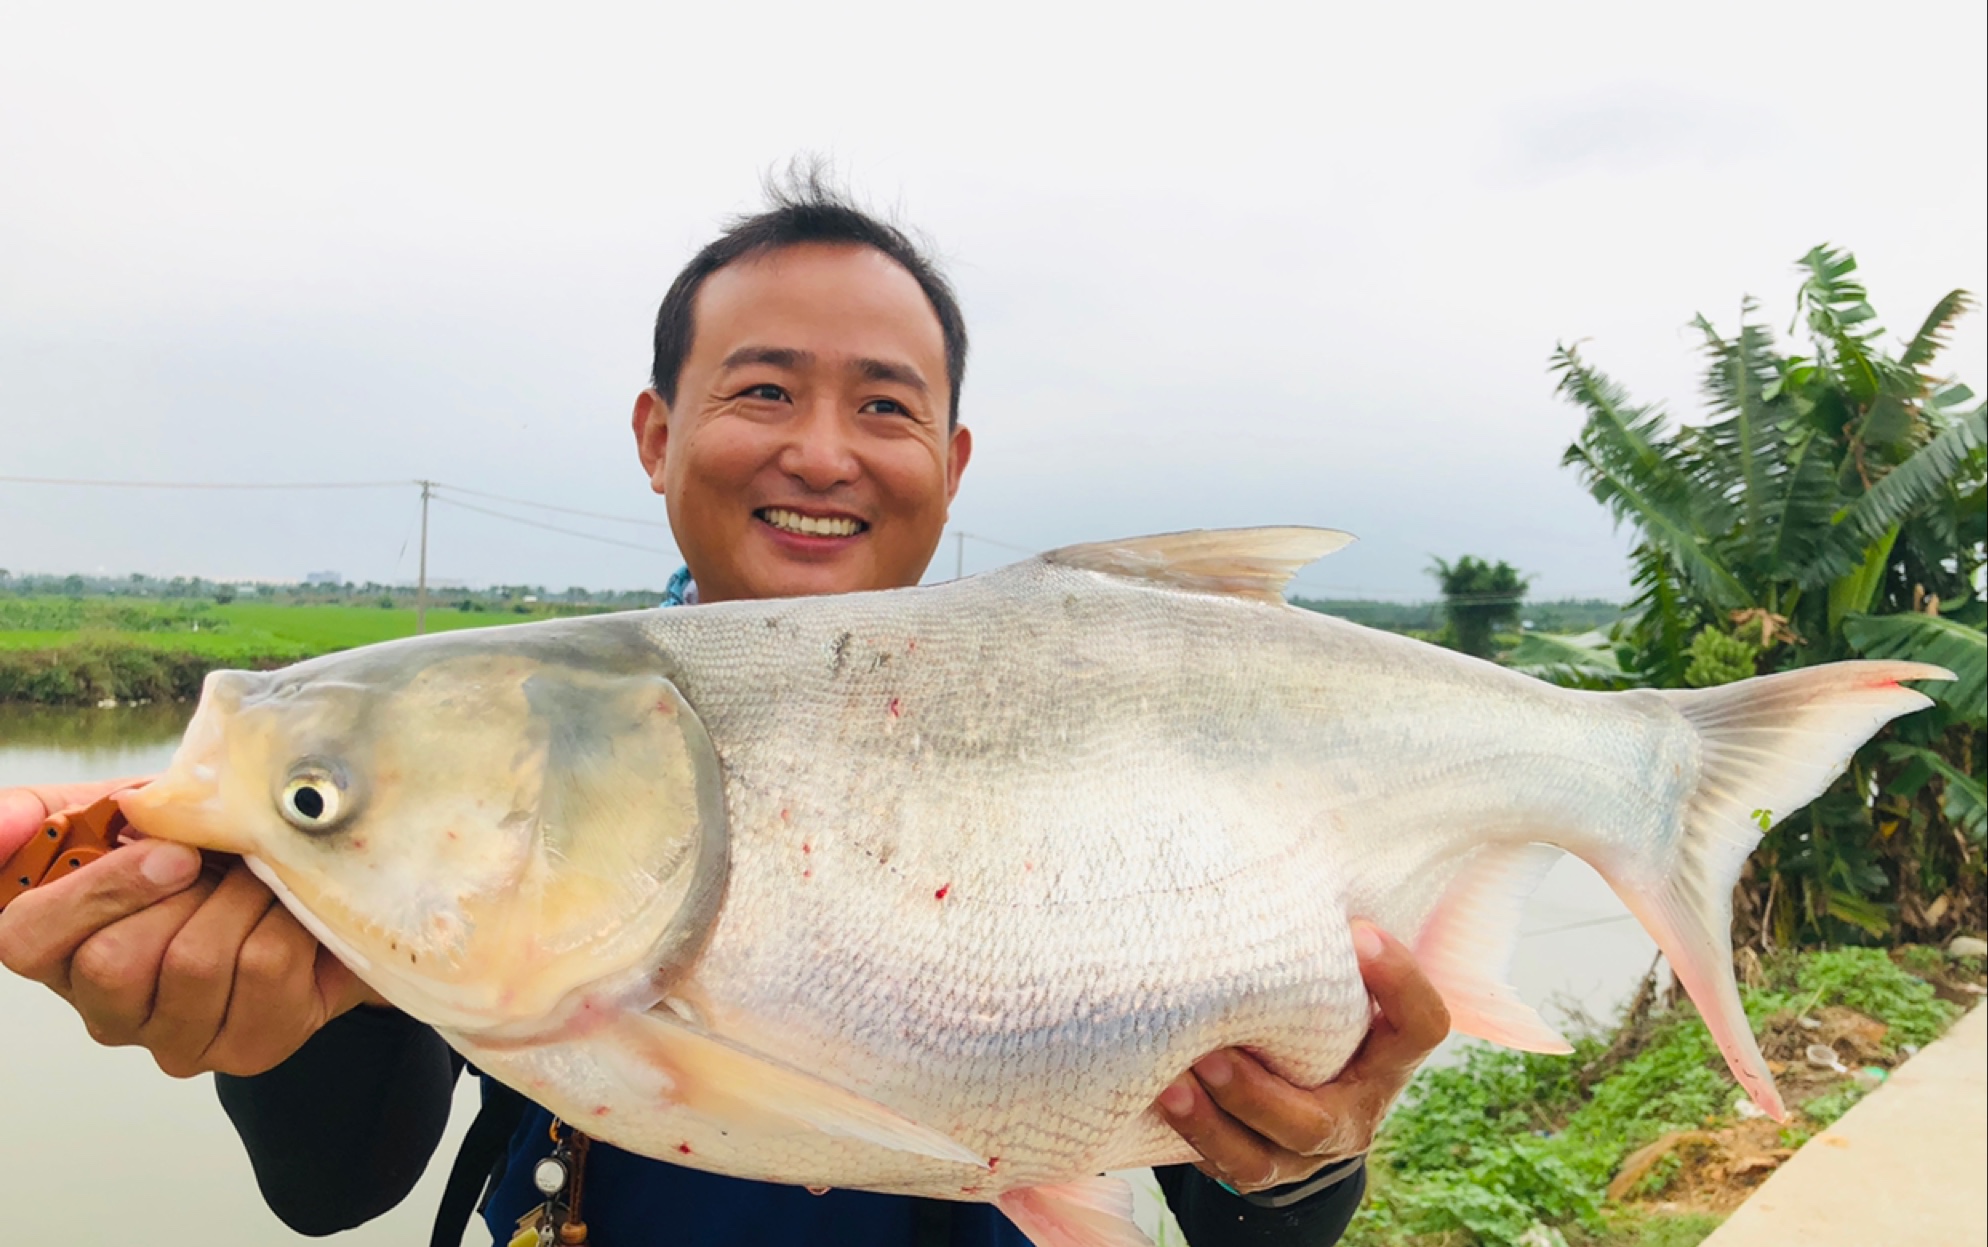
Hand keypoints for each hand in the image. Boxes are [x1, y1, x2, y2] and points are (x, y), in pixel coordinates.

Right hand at [0, 779, 381, 1078]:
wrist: (314, 883)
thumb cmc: (211, 853)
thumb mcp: (128, 816)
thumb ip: (49, 813)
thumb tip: (5, 824)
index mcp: (64, 952)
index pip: (28, 941)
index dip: (96, 892)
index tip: (171, 852)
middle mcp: (109, 1012)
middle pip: (112, 962)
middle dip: (186, 890)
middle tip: (220, 867)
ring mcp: (177, 1041)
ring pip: (195, 961)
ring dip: (243, 897)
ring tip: (257, 883)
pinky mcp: (248, 1047)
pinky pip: (266, 966)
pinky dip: (288, 916)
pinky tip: (289, 915)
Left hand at [1155, 921, 1448, 1193]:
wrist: (1302, 1092)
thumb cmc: (1316, 1012)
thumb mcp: (1338, 983)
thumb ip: (1328, 943)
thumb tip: (1285, 842)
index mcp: (1388, 1061)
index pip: (1421, 1026)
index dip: (1400, 982)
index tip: (1360, 929)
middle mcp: (1353, 1116)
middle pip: (1318, 1123)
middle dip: (1262, 1092)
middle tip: (1214, 1050)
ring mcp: (1301, 1155)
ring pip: (1260, 1160)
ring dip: (1213, 1122)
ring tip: (1172, 1083)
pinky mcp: (1255, 1169)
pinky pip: (1224, 1168)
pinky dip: (1192, 1135)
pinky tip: (1158, 1097)